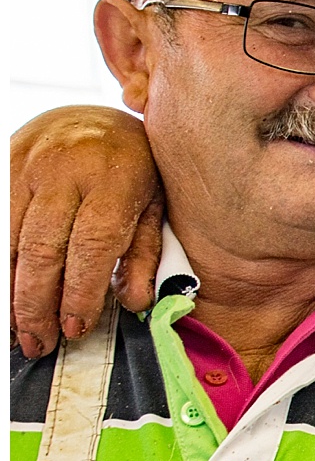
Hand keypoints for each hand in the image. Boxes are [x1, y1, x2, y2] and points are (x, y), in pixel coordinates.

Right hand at [11, 107, 161, 357]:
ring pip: (8, 238)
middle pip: (42, 248)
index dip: (79, 293)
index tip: (74, 330)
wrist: (97, 116)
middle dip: (36, 304)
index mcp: (113, 179)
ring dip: (8, 290)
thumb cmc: (133, 169)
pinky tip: (5, 291)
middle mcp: (65, 168)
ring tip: (15, 328)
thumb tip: (134, 304)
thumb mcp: (154, 206)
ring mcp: (28, 163)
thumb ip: (144, 254)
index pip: (92, 246)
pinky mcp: (3, 162)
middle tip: (38, 343)